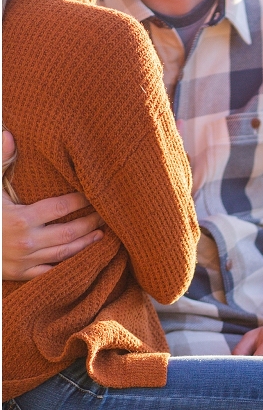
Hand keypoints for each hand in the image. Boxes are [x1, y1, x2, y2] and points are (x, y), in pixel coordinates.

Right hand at [2, 131, 104, 279]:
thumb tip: (9, 135)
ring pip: (64, 254)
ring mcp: (26, 261)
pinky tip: (83, 259)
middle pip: (68, 232)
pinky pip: (52, 271)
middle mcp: (27, 242)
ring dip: (85, 244)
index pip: (59, 208)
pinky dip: (70, 266)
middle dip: (90, 223)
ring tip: (101, 235)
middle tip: (107, 216)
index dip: (80, 202)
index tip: (94, 195)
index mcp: (20, 219)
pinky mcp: (22, 275)